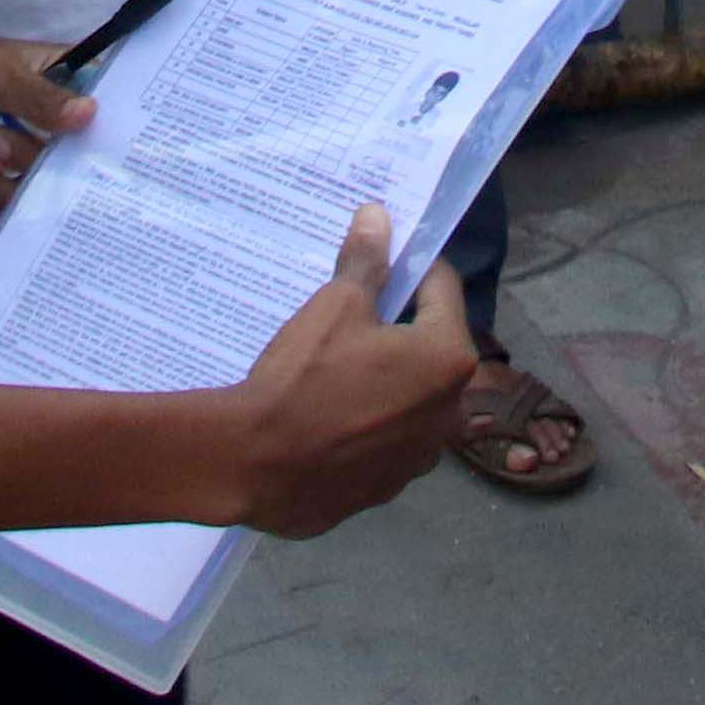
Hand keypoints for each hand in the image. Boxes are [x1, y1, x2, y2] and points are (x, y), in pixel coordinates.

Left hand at [0, 24, 88, 223]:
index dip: (103, 133)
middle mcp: (41, 121)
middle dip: (20, 157)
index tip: (100, 151)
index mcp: (54, 81)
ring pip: (25, 192)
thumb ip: (40, 97)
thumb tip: (90, 116)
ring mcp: (11, 155)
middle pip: (64, 166)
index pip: (99, 109)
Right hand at [216, 207, 475, 536]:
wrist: (255, 464)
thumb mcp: (335, 306)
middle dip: (399, 328)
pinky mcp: (387, 487)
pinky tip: (327, 415)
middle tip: (352, 314)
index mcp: (448, 359)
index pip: (443, 289)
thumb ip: (366, 262)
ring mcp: (419, 456)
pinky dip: (366, 423)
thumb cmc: (304, 376)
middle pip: (431, 348)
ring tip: (336, 367)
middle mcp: (449, 411)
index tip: (382, 261)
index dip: (411, 268)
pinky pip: (385, 440)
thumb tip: (378, 216)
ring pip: (410, 399)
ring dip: (386, 380)